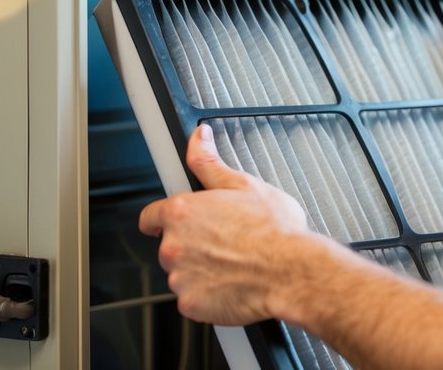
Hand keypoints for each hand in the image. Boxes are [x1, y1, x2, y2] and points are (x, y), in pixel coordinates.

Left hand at [138, 124, 313, 324]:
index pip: (150, 217)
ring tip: (231, 263)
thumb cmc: (275, 231)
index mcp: (182, 212)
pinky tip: (231, 283)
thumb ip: (209, 161)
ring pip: (182, 273)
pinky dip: (207, 294)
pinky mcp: (191, 304)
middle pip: (169, 245)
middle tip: (222, 242)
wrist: (292, 272)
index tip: (177, 223)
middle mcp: (174, 245)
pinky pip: (192, 298)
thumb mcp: (243, 184)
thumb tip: (198, 138)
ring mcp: (180, 277)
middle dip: (190, 245)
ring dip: (199, 270)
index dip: (164, 219)